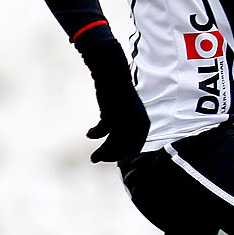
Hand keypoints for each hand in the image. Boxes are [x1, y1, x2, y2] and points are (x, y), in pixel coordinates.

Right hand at [75, 31, 148, 162]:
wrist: (113, 74)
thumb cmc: (119, 93)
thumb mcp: (126, 111)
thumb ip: (125, 124)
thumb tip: (116, 138)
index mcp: (144, 123)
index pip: (136, 146)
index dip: (123, 154)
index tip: (111, 157)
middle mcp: (138, 124)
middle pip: (124, 148)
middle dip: (111, 156)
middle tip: (97, 160)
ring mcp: (126, 120)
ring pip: (114, 144)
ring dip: (103, 153)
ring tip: (93, 158)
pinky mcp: (112, 114)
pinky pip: (103, 132)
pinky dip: (96, 135)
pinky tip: (89, 134)